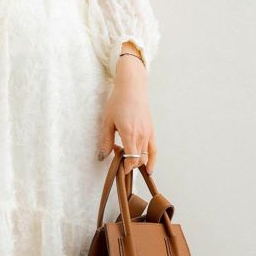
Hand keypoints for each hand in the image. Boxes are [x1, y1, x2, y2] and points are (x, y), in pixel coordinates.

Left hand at [97, 45, 156, 174]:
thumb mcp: (107, 122)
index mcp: (130, 134)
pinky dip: (151, 159)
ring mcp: (148, 133)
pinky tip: (148, 168)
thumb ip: (105, 141)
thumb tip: (102, 157)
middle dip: (129, 165)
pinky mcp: (151, 130)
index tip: (117, 168)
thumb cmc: (117, 102)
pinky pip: (153, 149)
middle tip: (118, 160)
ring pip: (146, 156)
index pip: (131, 159)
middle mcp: (142, 135)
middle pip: (138, 160)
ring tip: (130, 166)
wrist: (132, 88)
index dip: (125, 167)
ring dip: (138, 163)